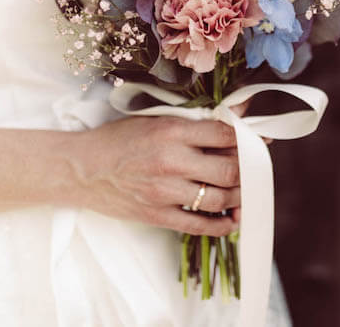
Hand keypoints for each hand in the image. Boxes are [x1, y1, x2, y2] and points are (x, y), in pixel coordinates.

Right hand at [71, 110, 242, 236]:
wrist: (81, 168)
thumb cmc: (118, 140)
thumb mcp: (156, 119)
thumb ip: (196, 119)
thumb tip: (236, 114)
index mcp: (172, 130)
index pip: (225, 134)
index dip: (248, 138)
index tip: (259, 140)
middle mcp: (172, 161)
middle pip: (230, 169)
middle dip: (249, 169)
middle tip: (255, 168)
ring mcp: (165, 192)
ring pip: (220, 198)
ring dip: (240, 197)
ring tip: (245, 191)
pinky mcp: (157, 215)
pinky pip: (199, 225)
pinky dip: (222, 225)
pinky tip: (232, 219)